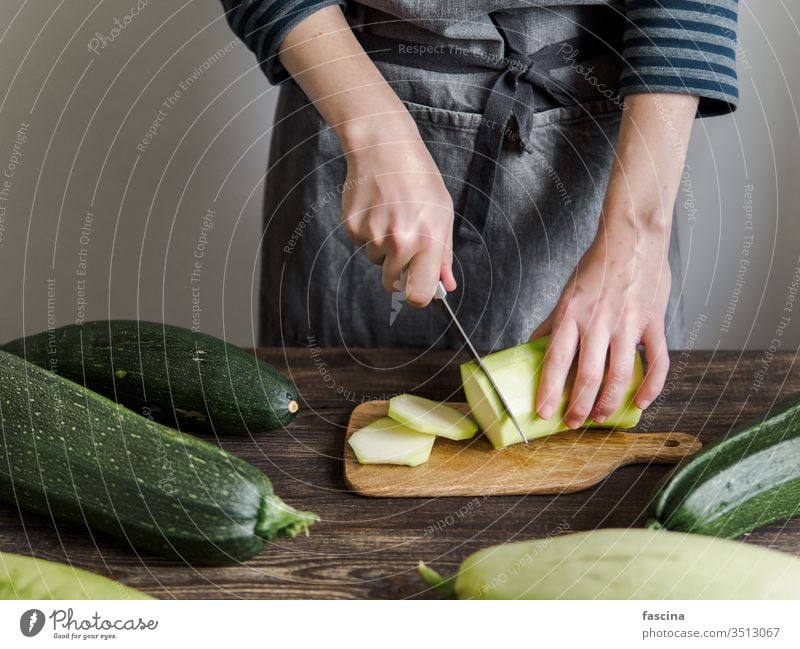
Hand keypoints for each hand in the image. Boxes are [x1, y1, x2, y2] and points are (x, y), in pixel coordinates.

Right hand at [340, 117, 456, 305]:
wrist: (384, 147)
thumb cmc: (418, 178)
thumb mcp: (443, 214)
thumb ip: (444, 254)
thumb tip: (446, 285)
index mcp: (428, 240)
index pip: (418, 294)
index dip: (417, 297)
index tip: (417, 289)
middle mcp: (400, 241)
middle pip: (392, 283)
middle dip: (398, 270)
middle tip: (403, 240)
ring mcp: (374, 236)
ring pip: (376, 261)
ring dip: (383, 247)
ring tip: (391, 214)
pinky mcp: (353, 227)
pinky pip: (361, 245)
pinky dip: (367, 232)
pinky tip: (376, 208)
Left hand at [529, 92, 697, 427]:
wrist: (632, 237)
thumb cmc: (597, 266)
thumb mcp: (567, 293)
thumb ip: (552, 323)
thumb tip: (532, 347)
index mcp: (572, 313)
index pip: (556, 359)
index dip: (548, 389)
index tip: (542, 412)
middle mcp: (599, 320)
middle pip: (587, 374)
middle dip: (578, 405)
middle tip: (572, 423)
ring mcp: (628, 323)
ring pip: (619, 374)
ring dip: (608, 402)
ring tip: (599, 417)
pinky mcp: (653, 322)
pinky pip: (657, 361)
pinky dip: (650, 386)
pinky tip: (640, 402)